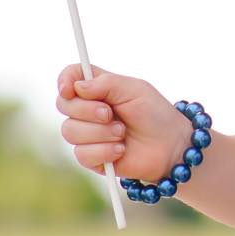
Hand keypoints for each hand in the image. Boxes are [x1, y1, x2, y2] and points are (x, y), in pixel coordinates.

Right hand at [54, 64, 193, 181]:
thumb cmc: (155, 114)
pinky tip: (121, 150)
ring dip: (99, 133)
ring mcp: (88, 134)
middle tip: (111, 114)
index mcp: (97, 88)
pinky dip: (103, 151)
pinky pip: (81, 154)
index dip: (64, 81)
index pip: (69, 77)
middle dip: (87, 110)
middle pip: (64, 105)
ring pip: (70, 131)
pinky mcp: (92, 158)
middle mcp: (88, 110)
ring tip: (122, 133)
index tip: (70, 89)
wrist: (171, 147)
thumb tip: (76, 88)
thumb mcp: (134, 89)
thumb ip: (105, 83)